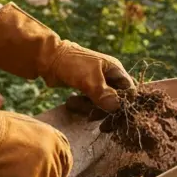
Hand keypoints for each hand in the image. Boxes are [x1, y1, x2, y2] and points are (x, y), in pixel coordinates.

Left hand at [0, 4, 135, 111]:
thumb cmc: (71, 64)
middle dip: (103, 110)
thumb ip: (104, 94)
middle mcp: (109, 77)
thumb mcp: (89, 79)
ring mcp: (98, 83)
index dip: (124, 103)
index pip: (128, 90)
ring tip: (74, 104)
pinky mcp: (87, 89)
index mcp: (115, 70)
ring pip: (102, 104)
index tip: (113, 114)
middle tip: (91, 117)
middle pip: (115, 100)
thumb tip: (116, 108)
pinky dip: (82, 106)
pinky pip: (90, 103)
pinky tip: (70, 102)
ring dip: (89, 108)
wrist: (47, 59)